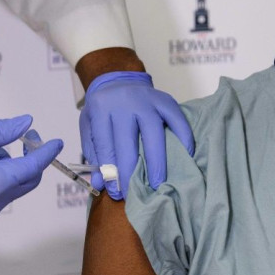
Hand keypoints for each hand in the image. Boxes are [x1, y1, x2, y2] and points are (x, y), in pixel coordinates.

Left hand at [80, 71, 193, 199]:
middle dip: (131, 172)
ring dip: (157, 161)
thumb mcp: (89, 126)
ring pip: (154, 133)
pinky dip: (184, 137)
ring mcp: (147, 100)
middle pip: (129, 142)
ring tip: (158, 183)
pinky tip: (185, 155)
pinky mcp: (165, 100)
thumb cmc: (103, 108)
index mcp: (101, 108)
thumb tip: (100, 183)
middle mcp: (124, 102)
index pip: (106, 145)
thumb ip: (93, 153)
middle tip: (135, 195)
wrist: (118, 79)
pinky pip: (178, 119)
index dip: (111, 172)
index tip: (117, 193)